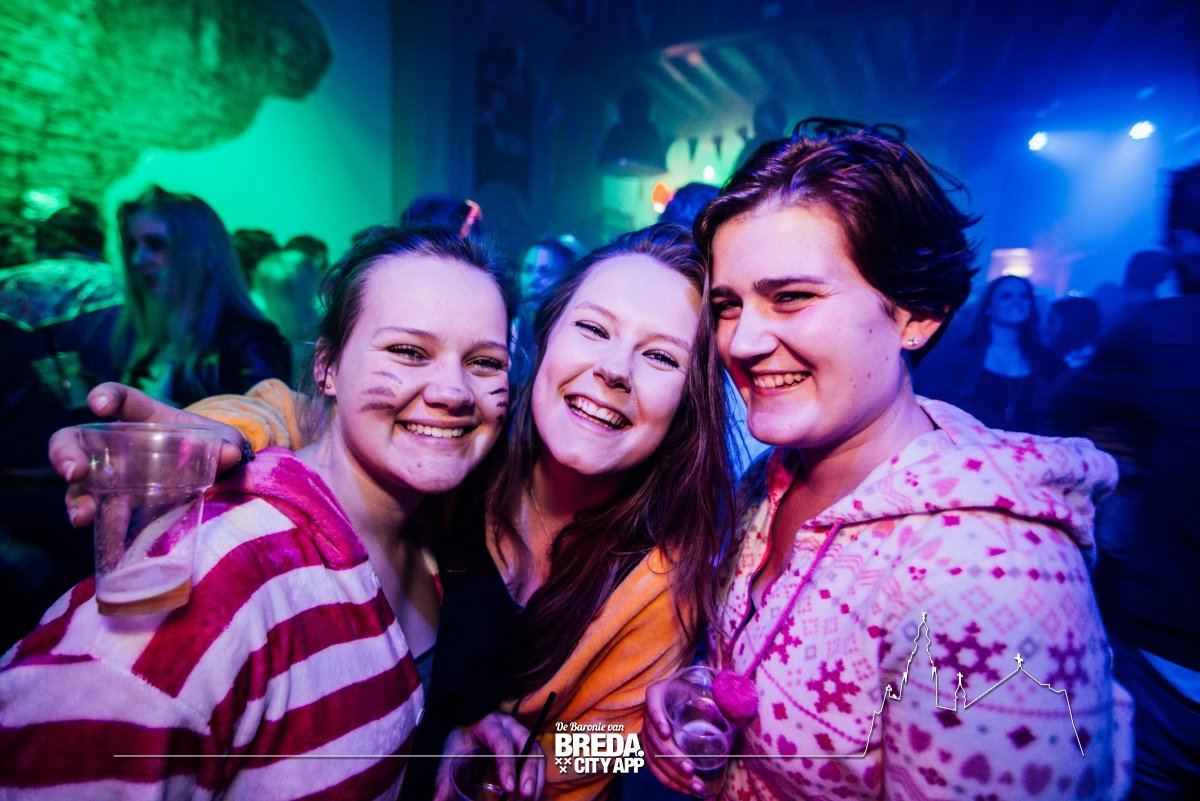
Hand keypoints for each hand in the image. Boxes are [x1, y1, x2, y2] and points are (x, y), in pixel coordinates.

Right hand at [49, 382, 246, 526]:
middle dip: (65, 453)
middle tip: (73, 470)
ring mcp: (111, 474)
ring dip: (74, 497)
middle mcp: (118, 443)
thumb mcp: (221, 440)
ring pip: (77, 481)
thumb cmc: (209, 444)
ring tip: (81, 515)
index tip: (99, 404)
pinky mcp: (115, 500)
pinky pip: (94, 508)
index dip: (107, 395)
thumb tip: (230, 453)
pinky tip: (87, 527)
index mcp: (144, 417)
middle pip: (74, 440)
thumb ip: (226, 444)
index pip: (121, 398)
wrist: (211, 470)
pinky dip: (89, 517)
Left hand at [433, 712, 544, 800]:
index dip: (507, 764)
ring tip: (531, 800)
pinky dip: (538, 779)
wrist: (465, 728)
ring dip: (537, 778)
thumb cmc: (457, 741)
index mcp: (489, 724)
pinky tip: (533, 796)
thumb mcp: (448, 757)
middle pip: (527, 746)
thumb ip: (443, 780)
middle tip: (525, 796)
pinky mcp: (526, 745)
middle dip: (529, 773)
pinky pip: (538, 760)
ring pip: (537, 753)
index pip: (501, 742)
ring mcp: (521, 734)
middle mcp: (509, 726)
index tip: (508, 788)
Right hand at [644, 679, 705, 796]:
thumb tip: (732, 703)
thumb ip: (714, 695)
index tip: (666, 733)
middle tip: (690, 769)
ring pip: (655, 759)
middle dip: (673, 757)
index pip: (653, 704)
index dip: (657, 719)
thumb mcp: (701, 689)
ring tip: (695, 785)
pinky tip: (686, 790)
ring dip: (674, 775)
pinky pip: (656, 769)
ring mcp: (649, 735)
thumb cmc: (693, 693)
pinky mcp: (652, 751)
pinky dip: (671, 782)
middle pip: (655, 739)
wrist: (682, 699)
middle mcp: (649, 716)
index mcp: (658, 695)